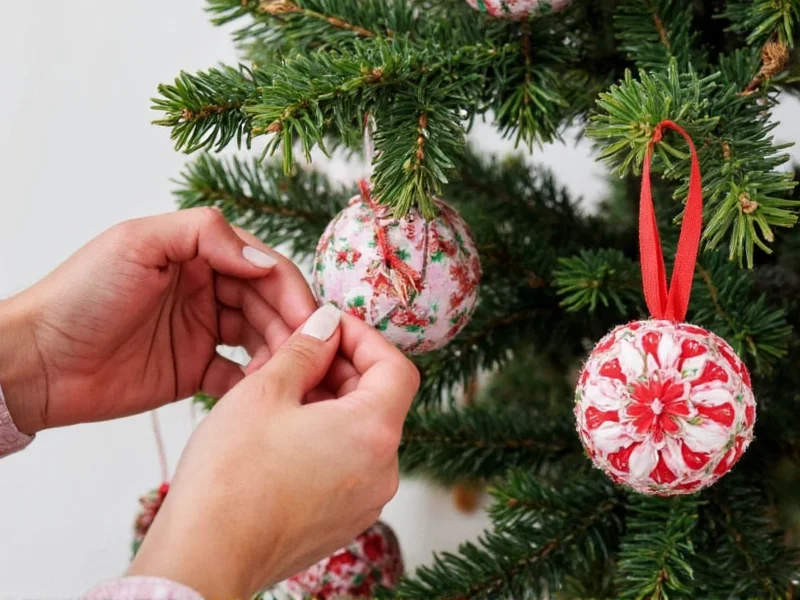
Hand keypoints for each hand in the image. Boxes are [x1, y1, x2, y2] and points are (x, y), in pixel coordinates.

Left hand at [0, 208, 317, 433]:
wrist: (38, 362)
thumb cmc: (81, 294)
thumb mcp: (139, 243)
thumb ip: (204, 234)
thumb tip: (262, 258)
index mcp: (196, 254)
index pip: (261, 264)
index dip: (288, 288)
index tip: (307, 316)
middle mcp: (205, 289)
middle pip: (267, 302)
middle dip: (291, 324)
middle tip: (308, 351)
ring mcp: (201, 330)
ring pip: (259, 337)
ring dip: (278, 352)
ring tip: (285, 372)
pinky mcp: (193, 370)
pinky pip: (237, 374)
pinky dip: (254, 381)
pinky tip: (261, 390)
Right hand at [127, 305, 419, 598]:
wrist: (206, 557)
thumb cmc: (231, 474)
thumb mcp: (265, 391)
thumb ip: (306, 349)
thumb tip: (327, 324)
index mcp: (374, 432)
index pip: (396, 367)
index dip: (365, 338)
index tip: (333, 326)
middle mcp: (383, 471)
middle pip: (380, 400)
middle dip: (343, 369)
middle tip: (300, 353)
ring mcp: (366, 501)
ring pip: (361, 433)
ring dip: (332, 404)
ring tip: (284, 393)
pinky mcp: (343, 521)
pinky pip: (348, 465)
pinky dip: (327, 439)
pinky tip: (284, 434)